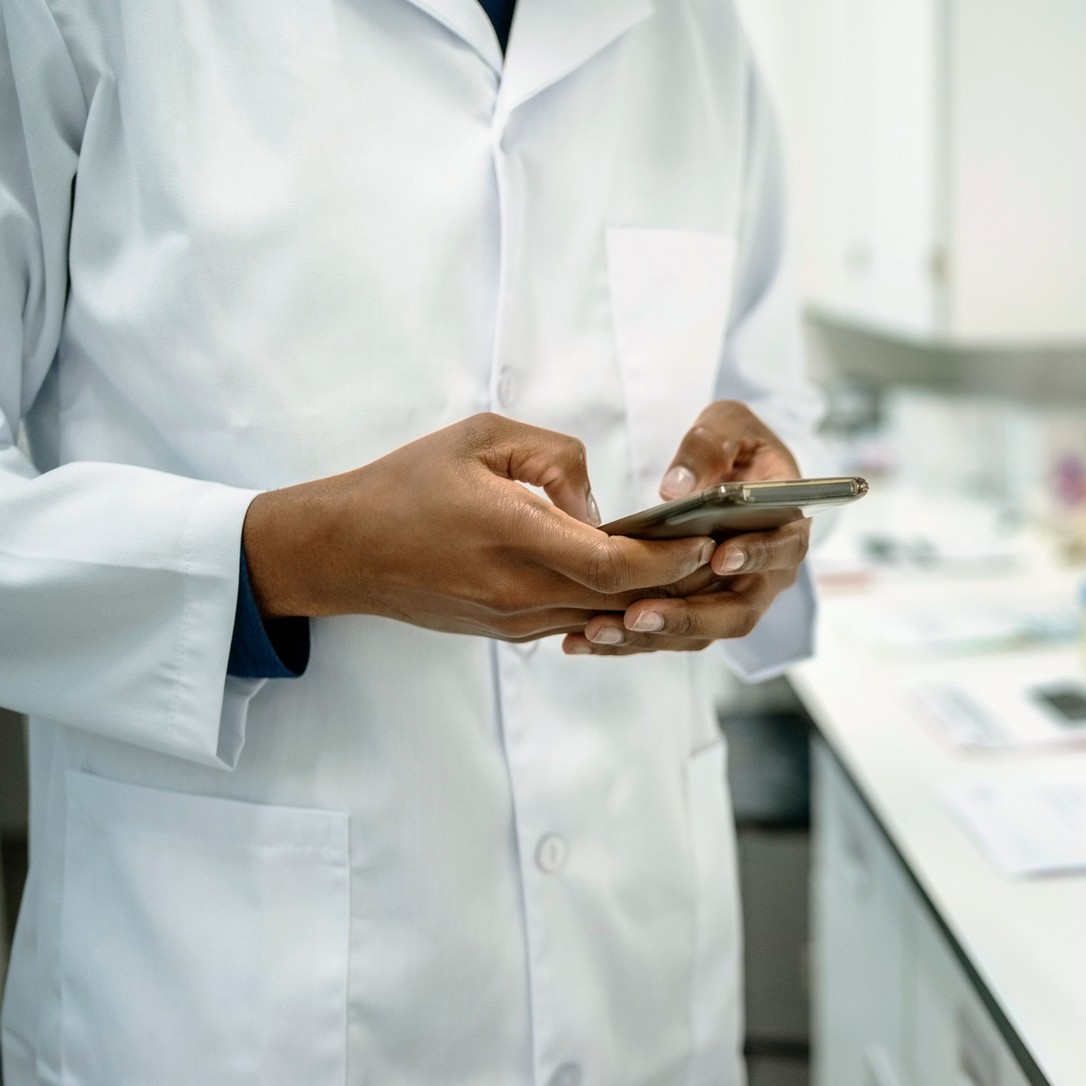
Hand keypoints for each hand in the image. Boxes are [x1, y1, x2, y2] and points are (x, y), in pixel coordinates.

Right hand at [243, 414, 716, 641]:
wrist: (342, 550)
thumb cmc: (408, 483)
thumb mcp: (482, 437)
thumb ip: (555, 457)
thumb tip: (598, 501)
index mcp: (513, 535)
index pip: (614, 563)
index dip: (671, 557)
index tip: (708, 538)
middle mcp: (518, 590)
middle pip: (623, 599)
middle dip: (681, 580)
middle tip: (729, 553)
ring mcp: (513, 620)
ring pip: (604, 617)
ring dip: (653, 599)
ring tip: (699, 569)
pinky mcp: (507, 633)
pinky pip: (576, 622)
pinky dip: (615, 608)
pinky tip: (645, 585)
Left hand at [565, 400, 810, 655]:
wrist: (730, 469)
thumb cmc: (735, 444)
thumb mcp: (729, 424)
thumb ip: (709, 447)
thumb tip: (677, 489)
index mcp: (786, 527)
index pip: (782, 549)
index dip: (755, 556)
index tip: (719, 558)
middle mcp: (765, 575)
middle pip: (738, 612)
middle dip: (688, 617)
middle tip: (639, 614)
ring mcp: (730, 598)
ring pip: (699, 633)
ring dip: (650, 636)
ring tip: (598, 631)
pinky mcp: (696, 610)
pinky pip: (666, 635)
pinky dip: (626, 642)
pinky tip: (579, 639)